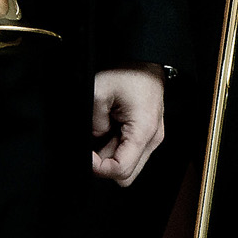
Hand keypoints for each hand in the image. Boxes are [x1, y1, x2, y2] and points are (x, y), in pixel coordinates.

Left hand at [89, 66, 166, 186]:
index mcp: (143, 131)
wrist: (145, 61)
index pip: (120, 170)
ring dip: (109, 157)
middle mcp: (152, 140)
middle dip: (104, 166)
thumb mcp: (99, 92)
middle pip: (126, 175)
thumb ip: (94, 122)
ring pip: (127, 166)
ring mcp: (151, 138)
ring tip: (99, 132)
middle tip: (90, 148)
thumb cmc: (128, 73)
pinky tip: (106, 131)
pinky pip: (129, 153)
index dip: (98, 169)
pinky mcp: (147, 135)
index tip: (85, 155)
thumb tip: (94, 139)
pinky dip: (114, 149)